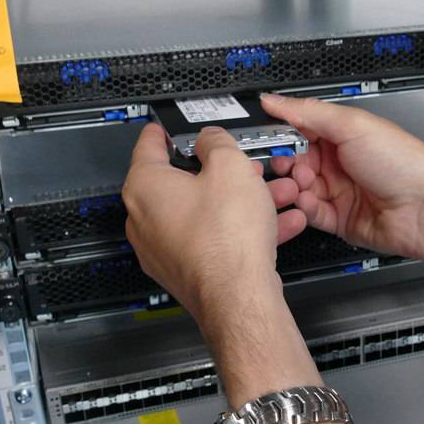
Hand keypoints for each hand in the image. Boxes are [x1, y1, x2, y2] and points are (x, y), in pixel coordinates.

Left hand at [122, 124, 304, 317]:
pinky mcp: (188, 271)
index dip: (165, 130)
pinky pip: (216, 240)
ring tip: (275, 195)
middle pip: (184, 182)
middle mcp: (146, 220)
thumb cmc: (225, 239)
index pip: (148, 144)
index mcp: (145, 187)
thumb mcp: (230, 167)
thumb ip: (217, 142)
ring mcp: (165, 250)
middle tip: (246, 165)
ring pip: (206, 213)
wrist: (238, 297)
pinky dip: (243, 230)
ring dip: (242, 201)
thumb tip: (211, 139)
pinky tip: (278, 223)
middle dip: (222, 172)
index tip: (171, 127)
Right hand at [261, 93, 423, 261]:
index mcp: (347, 134)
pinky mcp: (340, 219)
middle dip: (287, 160)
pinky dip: (305, 206)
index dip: (286, 132)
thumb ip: (309, 112)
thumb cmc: (403, 164)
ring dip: (294, 183)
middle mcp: (343, 162)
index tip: (269, 134)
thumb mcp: (352, 125)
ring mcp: (342, 192)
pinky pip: (311, 212)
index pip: (304, 129)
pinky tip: (308, 199)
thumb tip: (275, 100)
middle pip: (298, 159)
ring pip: (301, 187)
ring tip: (299, 181)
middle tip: (285, 162)